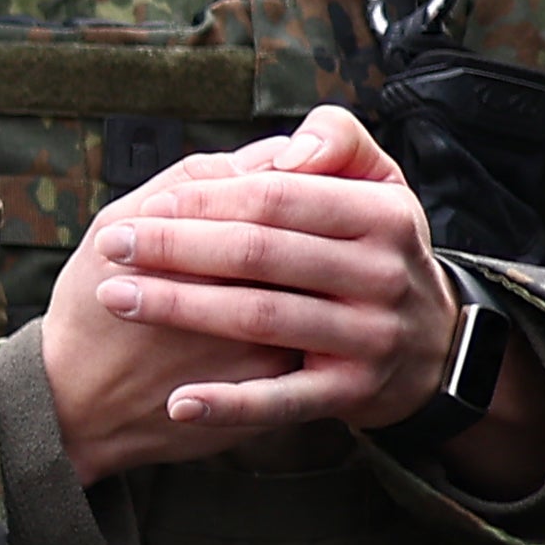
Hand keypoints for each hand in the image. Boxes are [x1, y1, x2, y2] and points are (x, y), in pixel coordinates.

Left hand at [42, 104, 544, 488]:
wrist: (432, 345)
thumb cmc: (374, 248)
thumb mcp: (377, 184)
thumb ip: (336, 142)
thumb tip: (288, 155)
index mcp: (383, 213)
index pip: (277, 198)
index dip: (207, 200)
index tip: (150, 204)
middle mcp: (382, 275)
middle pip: (259, 254)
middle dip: (175, 247)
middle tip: (112, 244)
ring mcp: (370, 337)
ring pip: (260, 317)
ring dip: (179, 309)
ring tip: (116, 298)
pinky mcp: (352, 391)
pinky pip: (282, 400)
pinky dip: (229, 402)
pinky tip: (178, 401)